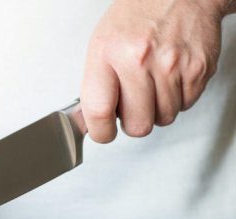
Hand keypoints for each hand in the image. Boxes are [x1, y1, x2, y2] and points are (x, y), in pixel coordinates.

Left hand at [81, 0, 228, 142]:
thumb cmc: (138, 17)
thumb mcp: (102, 44)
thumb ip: (95, 85)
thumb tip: (88, 122)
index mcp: (109, 52)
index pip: (99, 111)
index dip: (100, 131)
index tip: (102, 133)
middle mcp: (140, 59)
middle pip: (137, 124)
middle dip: (133, 121)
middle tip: (132, 105)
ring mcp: (172, 66)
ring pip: (163, 118)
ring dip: (157, 109)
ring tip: (152, 83)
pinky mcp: (198, 70)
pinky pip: (185, 106)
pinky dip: (177, 98)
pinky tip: (170, 78)